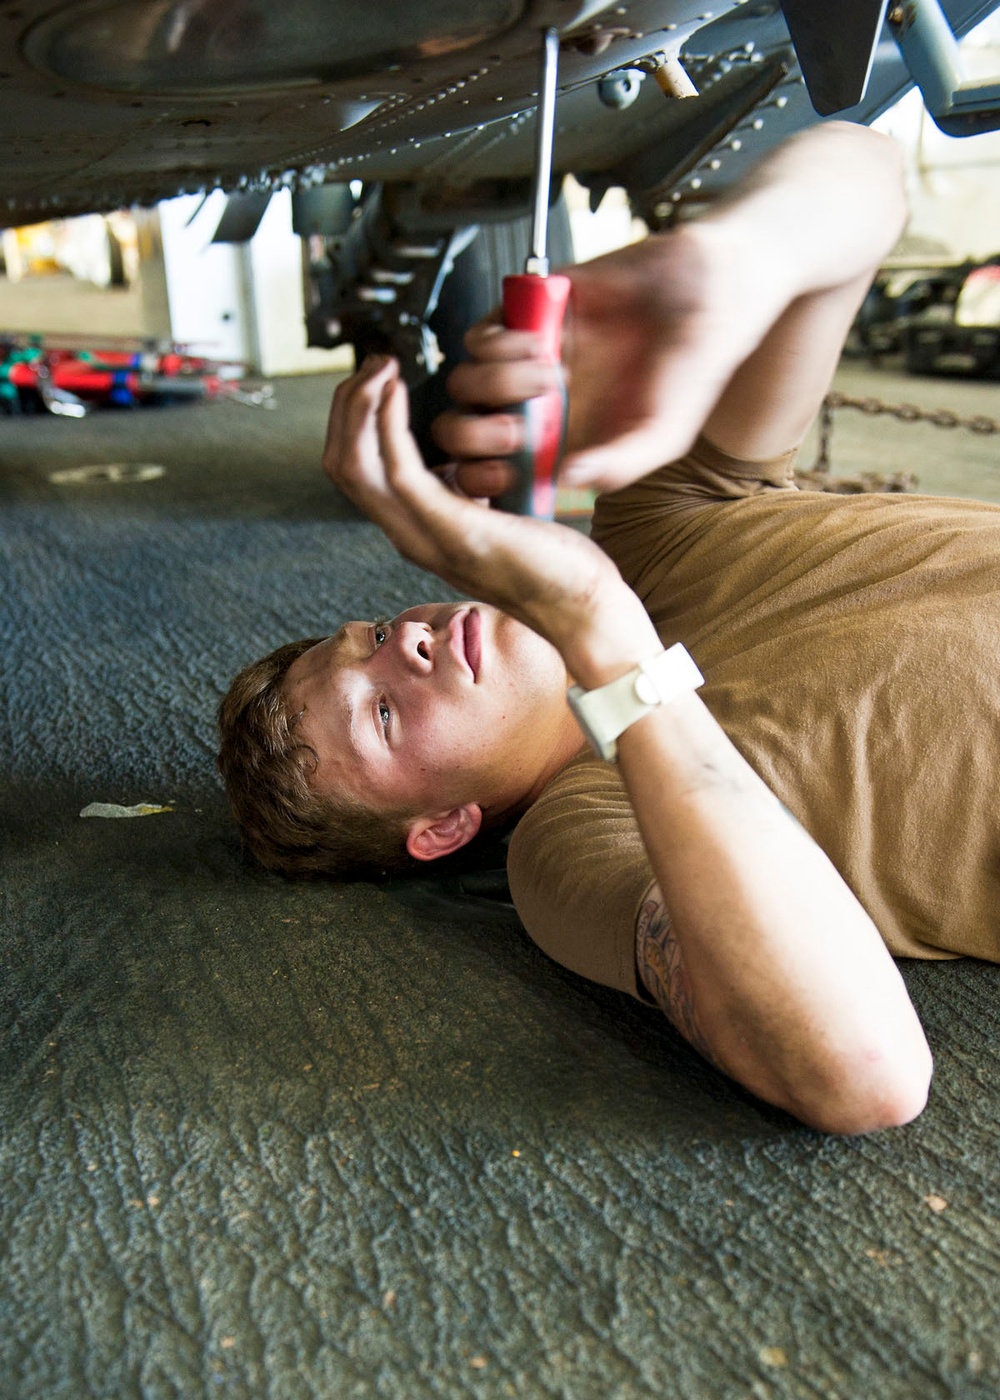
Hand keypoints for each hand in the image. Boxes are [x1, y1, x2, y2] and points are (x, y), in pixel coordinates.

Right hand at [322, 356, 655, 677]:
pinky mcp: (455, 532)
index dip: (353, 419)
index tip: (382, 376)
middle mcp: (409, 536)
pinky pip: (400, 472)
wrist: (581, 608)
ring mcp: (426, 538)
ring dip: (361, 407)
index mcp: (416, 530)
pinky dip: (390, 424)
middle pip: (341, 465)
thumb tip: (461, 463)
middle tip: (379, 362)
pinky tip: (402, 391)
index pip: (354, 472)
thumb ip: (468, 495)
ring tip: (384, 368)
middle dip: (348, 405)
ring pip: (356, 467)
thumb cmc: (552, 562)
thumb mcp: (495, 519)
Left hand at [432, 124, 905, 496]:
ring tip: (549, 376)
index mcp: (564, 444)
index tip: (508, 475)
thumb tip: (566, 483)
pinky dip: (499, 343)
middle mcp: (538, 408)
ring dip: (495, 386)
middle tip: (516, 429)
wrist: (709, 286)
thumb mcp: (666, 433)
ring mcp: (527, 362)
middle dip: (477, 438)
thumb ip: (621, 465)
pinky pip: (478, 336)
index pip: (498, 475)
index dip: (488, 481)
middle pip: (465, 434)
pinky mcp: (527, 314)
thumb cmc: (695, 365)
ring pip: (466, 385)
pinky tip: (541, 344)